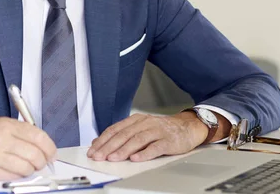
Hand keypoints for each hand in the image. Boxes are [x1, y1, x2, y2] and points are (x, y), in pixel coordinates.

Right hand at [0, 117, 56, 179]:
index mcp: (6, 125)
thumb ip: (23, 133)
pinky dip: (17, 176)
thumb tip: (46, 147)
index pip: (38, 136)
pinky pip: (11, 177)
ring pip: (25, 168)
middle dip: (42, 162)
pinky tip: (14, 172)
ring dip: (30, 171)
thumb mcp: (1, 125)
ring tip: (26, 168)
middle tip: (41, 164)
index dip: (49, 148)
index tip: (52, 154)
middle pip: (34, 154)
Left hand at [87, 111, 221, 161]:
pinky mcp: (168, 140)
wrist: (187, 127)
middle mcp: (145, 123)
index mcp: (136, 120)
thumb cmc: (161, 130)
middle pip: (124, 135)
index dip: (103, 140)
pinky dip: (145, 153)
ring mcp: (157, 131)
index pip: (115, 129)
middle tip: (98, 156)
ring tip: (113, 158)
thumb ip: (121, 134)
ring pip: (137, 140)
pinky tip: (136, 159)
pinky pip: (155, 147)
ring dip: (124, 150)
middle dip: (109, 146)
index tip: (93, 151)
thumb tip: (98, 142)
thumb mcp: (139, 128)